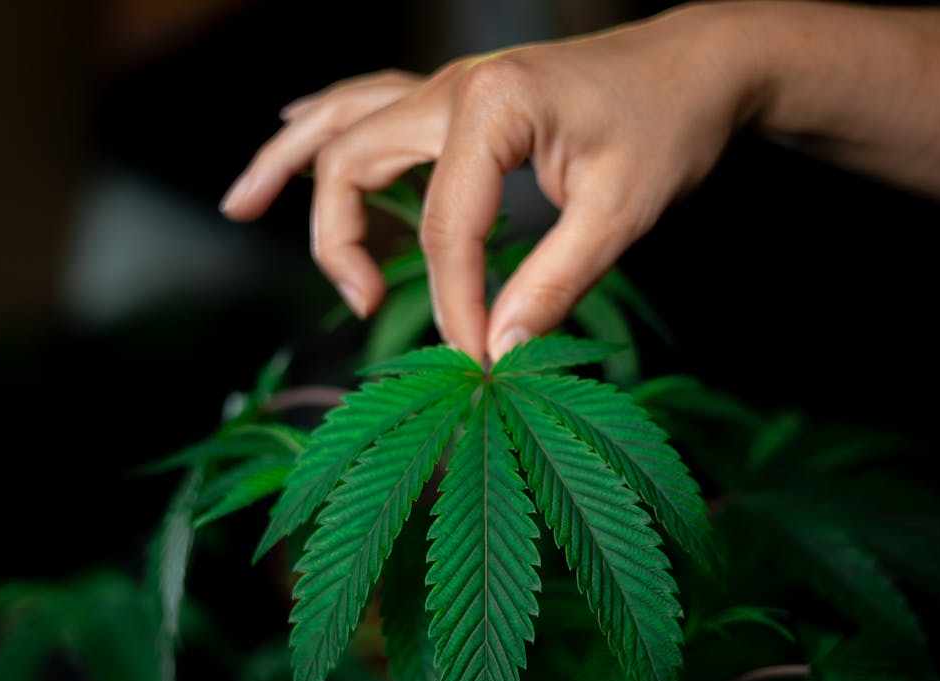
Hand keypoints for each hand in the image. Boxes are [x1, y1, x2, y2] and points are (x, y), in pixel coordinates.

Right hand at [219, 3, 763, 362]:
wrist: (703, 64)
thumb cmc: (671, 127)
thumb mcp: (625, 211)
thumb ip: (557, 282)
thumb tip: (500, 349)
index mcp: (489, 105)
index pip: (444, 225)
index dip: (451, 300)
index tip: (473, 357)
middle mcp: (451, 85)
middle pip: (352, 161)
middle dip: (341, 240)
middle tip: (364, 307)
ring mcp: (449, 85)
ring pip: (344, 122)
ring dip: (289, 164)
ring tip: (237, 205)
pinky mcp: (459, 96)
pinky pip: (370, 106)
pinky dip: (327, 128)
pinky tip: (295, 130)